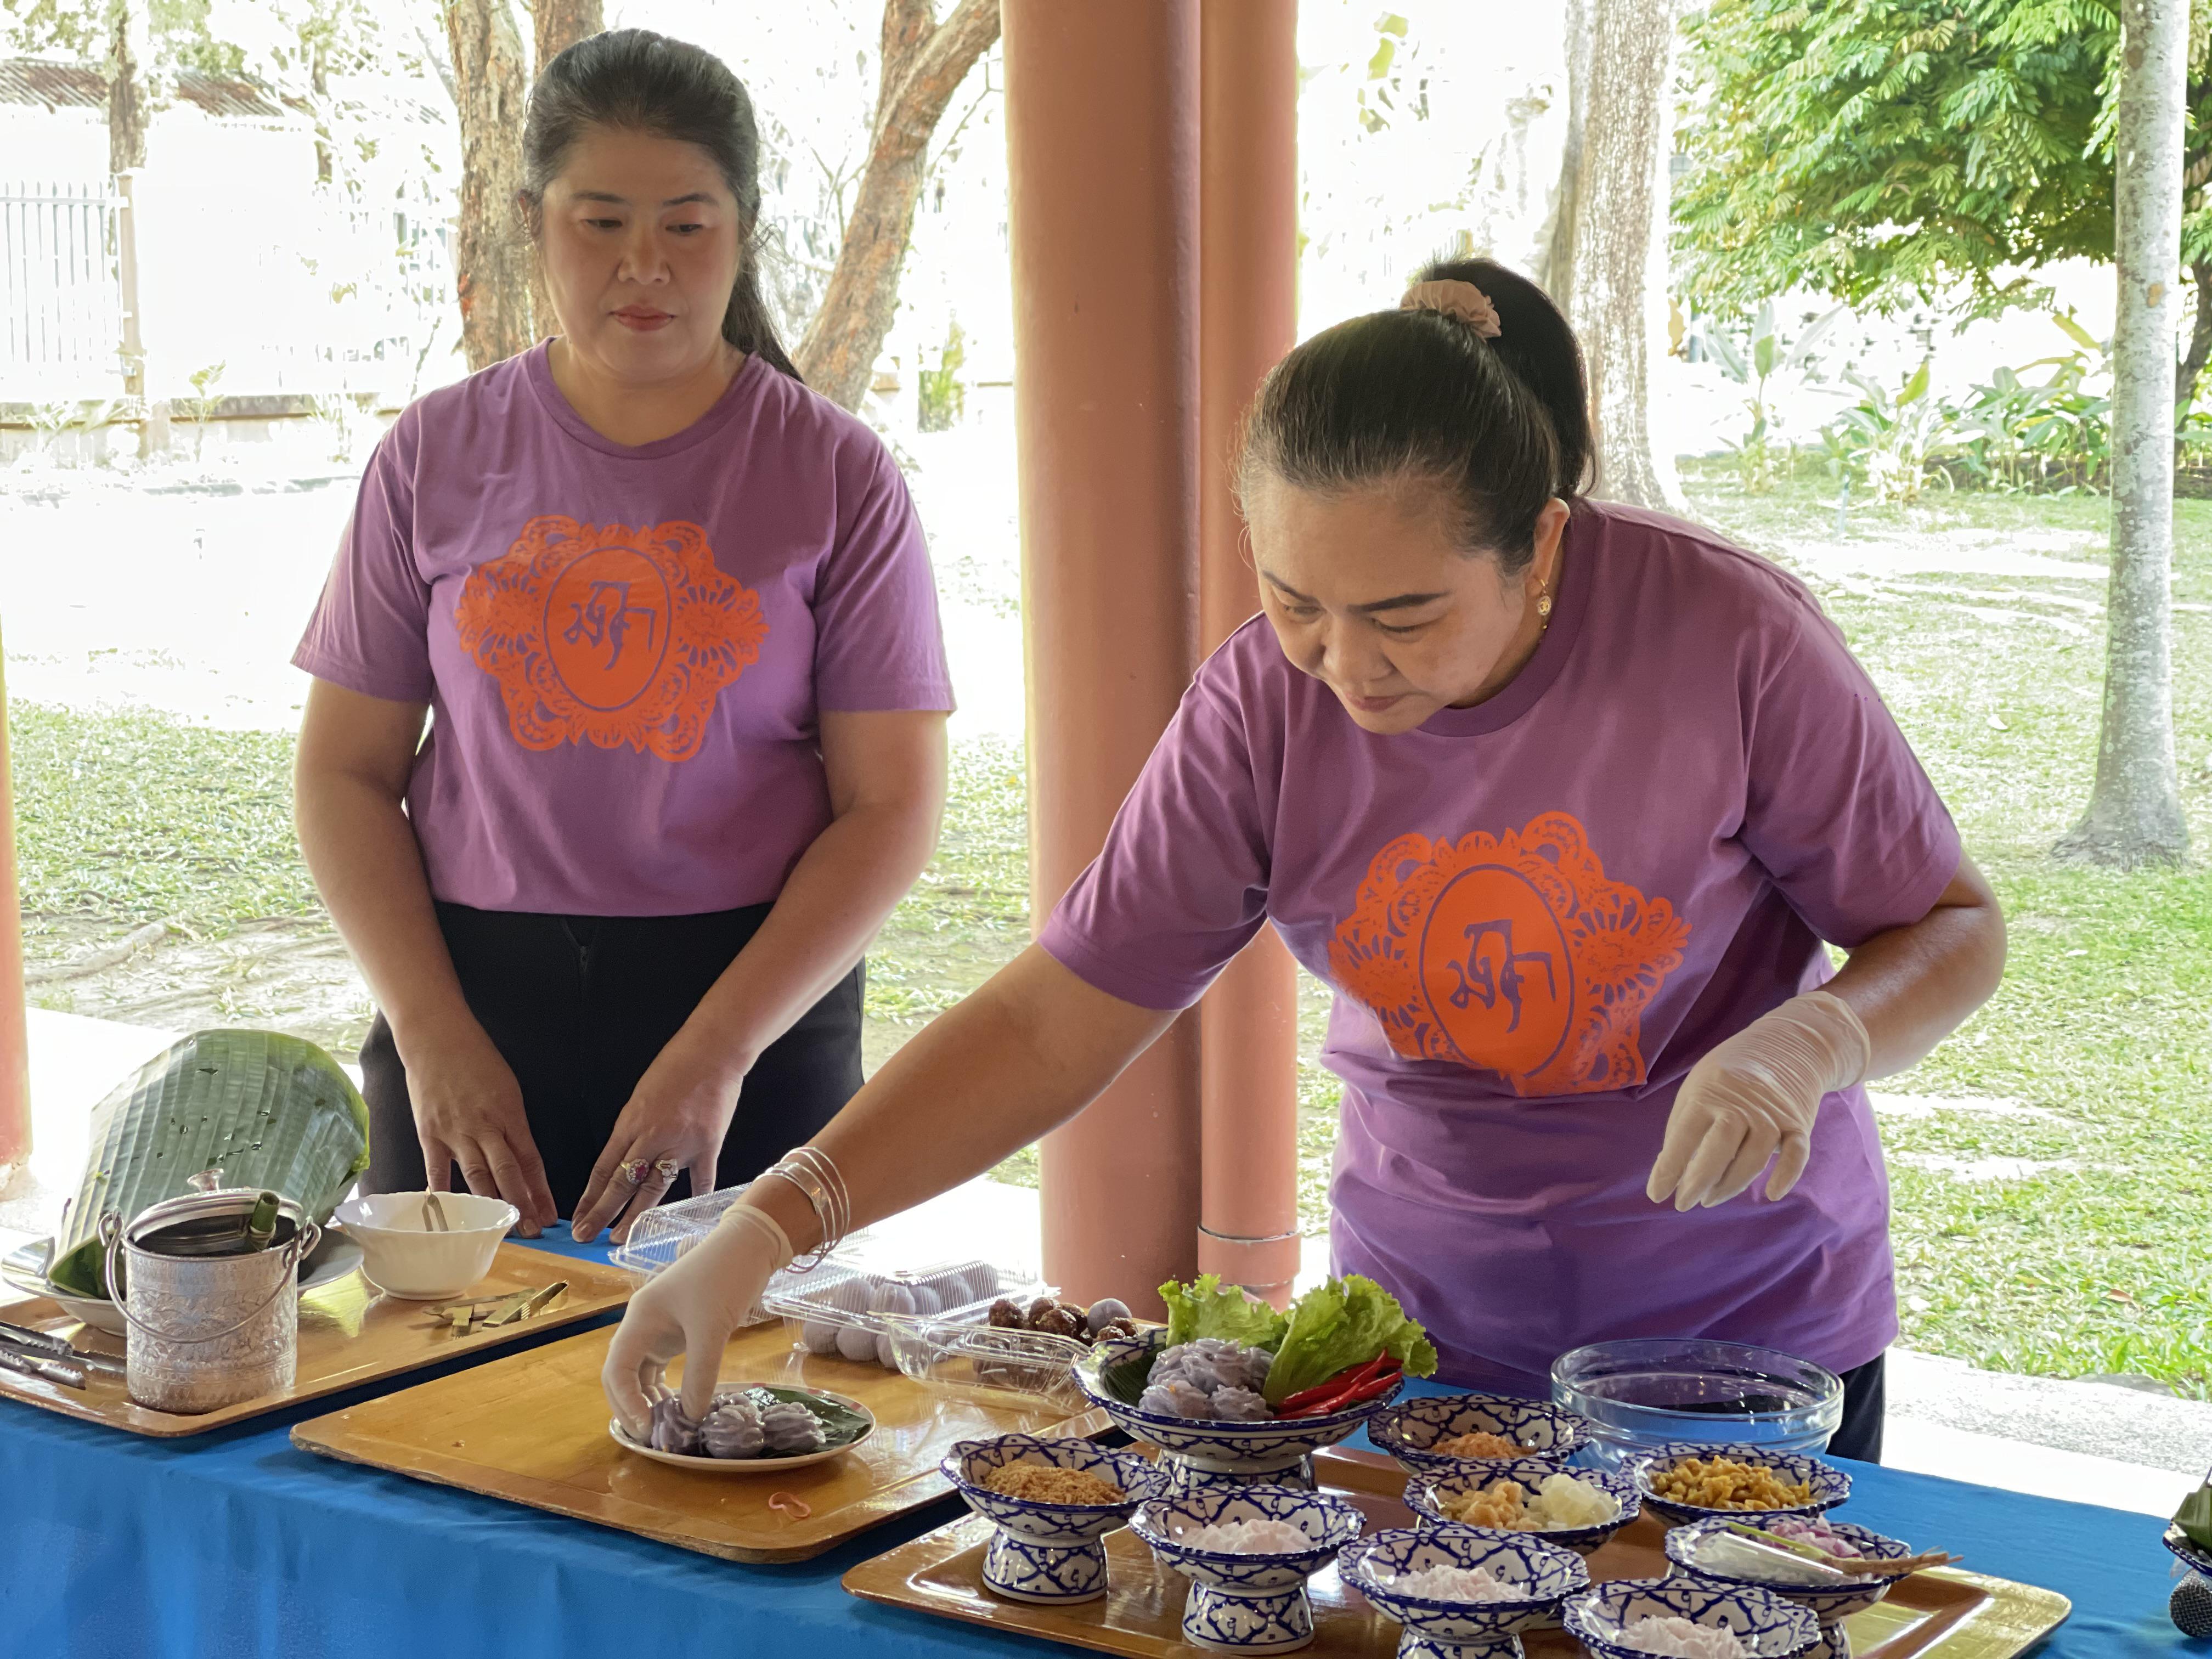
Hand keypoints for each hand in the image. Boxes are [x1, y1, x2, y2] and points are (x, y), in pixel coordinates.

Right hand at [402, 1018, 557, 1237]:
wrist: (436, 1038)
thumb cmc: (477, 1058)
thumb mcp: (508, 1088)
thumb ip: (513, 1123)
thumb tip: (521, 1156)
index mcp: (510, 1114)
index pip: (531, 1160)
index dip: (542, 1189)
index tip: (552, 1213)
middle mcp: (485, 1127)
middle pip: (508, 1173)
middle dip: (523, 1205)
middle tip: (535, 1231)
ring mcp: (455, 1132)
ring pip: (477, 1177)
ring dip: (493, 1205)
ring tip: (505, 1228)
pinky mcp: (430, 1134)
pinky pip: (438, 1170)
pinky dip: (445, 1193)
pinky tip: (453, 1215)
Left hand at [570, 1033, 747, 1244]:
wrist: (714, 1051)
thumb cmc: (675, 1067)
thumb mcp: (641, 1097)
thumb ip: (633, 1131)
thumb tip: (626, 1160)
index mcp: (630, 1123)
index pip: (603, 1169)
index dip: (589, 1197)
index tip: (579, 1217)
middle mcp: (651, 1137)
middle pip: (622, 1184)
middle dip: (601, 1213)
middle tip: (586, 1235)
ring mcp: (681, 1144)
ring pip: (653, 1189)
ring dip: (635, 1216)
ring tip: (621, 1236)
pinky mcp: (708, 1145)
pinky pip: (700, 1181)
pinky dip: (693, 1201)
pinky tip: (683, 1220)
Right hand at [602, 1202, 791, 1431]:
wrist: (750, 1243)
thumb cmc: (726, 1277)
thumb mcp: (713, 1329)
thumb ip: (701, 1375)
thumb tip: (691, 1416)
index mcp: (640, 1318)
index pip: (616, 1369)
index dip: (626, 1402)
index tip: (648, 1427)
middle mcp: (641, 1323)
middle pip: (621, 1374)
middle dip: (630, 1406)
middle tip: (651, 1436)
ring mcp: (658, 1327)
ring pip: (640, 1372)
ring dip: (647, 1400)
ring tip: (665, 1428)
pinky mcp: (676, 1330)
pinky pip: (659, 1366)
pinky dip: (663, 1388)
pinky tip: (677, 1407)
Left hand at [1647, 989, 1870, 1210]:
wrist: (1787, 1046)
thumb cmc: (1728, 1076)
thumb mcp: (1696, 1089)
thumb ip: (1682, 1128)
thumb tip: (1668, 1173)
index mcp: (1708, 1094)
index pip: (1685, 1136)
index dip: (1669, 1168)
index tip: (1656, 1194)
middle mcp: (1741, 1105)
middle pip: (1719, 1148)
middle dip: (1698, 1181)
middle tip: (1683, 1204)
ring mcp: (1772, 1116)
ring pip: (1753, 1158)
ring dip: (1731, 1185)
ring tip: (1709, 1200)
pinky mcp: (1799, 1124)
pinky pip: (1797, 1154)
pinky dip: (1787, 1176)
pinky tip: (1771, 1194)